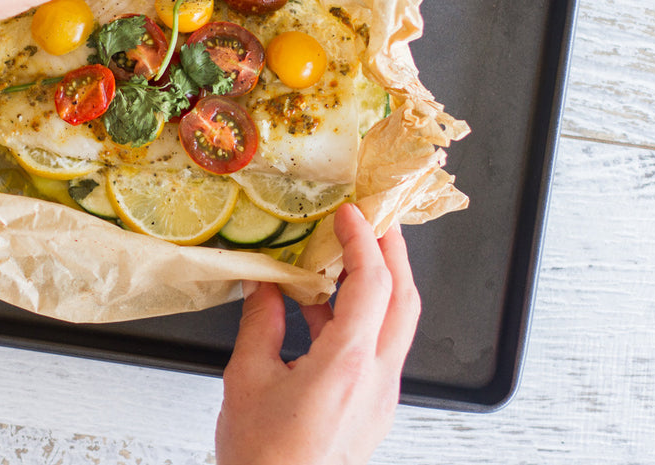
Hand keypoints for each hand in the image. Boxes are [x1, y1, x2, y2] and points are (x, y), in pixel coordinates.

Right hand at [215, 204, 420, 464]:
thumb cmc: (264, 460)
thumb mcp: (249, 379)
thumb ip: (260, 322)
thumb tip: (264, 286)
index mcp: (347, 365)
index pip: (372, 283)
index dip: (363, 241)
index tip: (351, 214)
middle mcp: (375, 380)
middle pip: (405, 300)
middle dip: (393, 253)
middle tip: (376, 221)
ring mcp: (379, 397)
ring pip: (396, 325)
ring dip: (380, 285)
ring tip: (347, 257)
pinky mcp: (371, 409)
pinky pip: (377, 349)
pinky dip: (361, 318)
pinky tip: (325, 309)